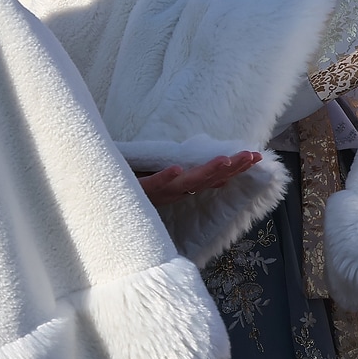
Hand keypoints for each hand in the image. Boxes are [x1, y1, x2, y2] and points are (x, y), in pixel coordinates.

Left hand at [137, 150, 262, 206]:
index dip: (233, 168)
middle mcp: (172, 192)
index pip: (211, 177)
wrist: (103, 202)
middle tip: (252, 156)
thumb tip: (192, 167)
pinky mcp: (138, 189)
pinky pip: (152, 184)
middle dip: (231, 168)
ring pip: (186, 182)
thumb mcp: (153, 178)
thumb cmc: (126, 188)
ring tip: (225, 161)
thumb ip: (173, 174)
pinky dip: (165, 178)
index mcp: (177, 187)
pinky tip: (177, 169)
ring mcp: (156, 192)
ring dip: (206, 172)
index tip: (255, 156)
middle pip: (206, 179)